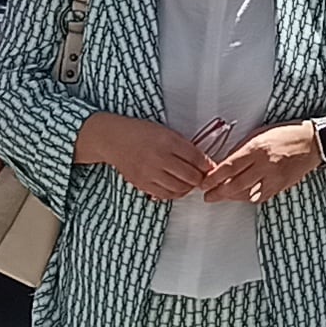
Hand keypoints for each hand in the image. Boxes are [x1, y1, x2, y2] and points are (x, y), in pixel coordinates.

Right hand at [74, 114, 215, 202]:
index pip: (196, 158)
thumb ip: (184, 146)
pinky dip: (176, 193)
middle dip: (200, 178)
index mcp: (167, 141)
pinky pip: (166, 195)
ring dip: (189, 187)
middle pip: (190, 175)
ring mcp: (150, 172)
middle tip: (202, 177)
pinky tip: (178, 187)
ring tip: (190, 182)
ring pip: (180, 188)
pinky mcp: (142, 183)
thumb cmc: (142, 133)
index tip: (211, 167)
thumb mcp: (165, 132)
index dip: (207, 165)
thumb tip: (204, 162)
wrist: (114, 140)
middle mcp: (159, 157)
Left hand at [196, 124, 325, 205]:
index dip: (214, 177)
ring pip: (247, 194)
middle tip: (207, 196)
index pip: (230, 166)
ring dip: (231, 197)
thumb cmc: (286, 134)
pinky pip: (260, 197)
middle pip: (236, 184)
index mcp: (257, 148)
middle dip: (218, 193)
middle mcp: (265, 164)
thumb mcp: (260, 134)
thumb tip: (225, 162)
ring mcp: (274, 177)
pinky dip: (247, 198)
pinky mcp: (280, 186)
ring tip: (221, 196)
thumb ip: (242, 148)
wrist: (312, 143)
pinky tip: (240, 197)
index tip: (204, 182)